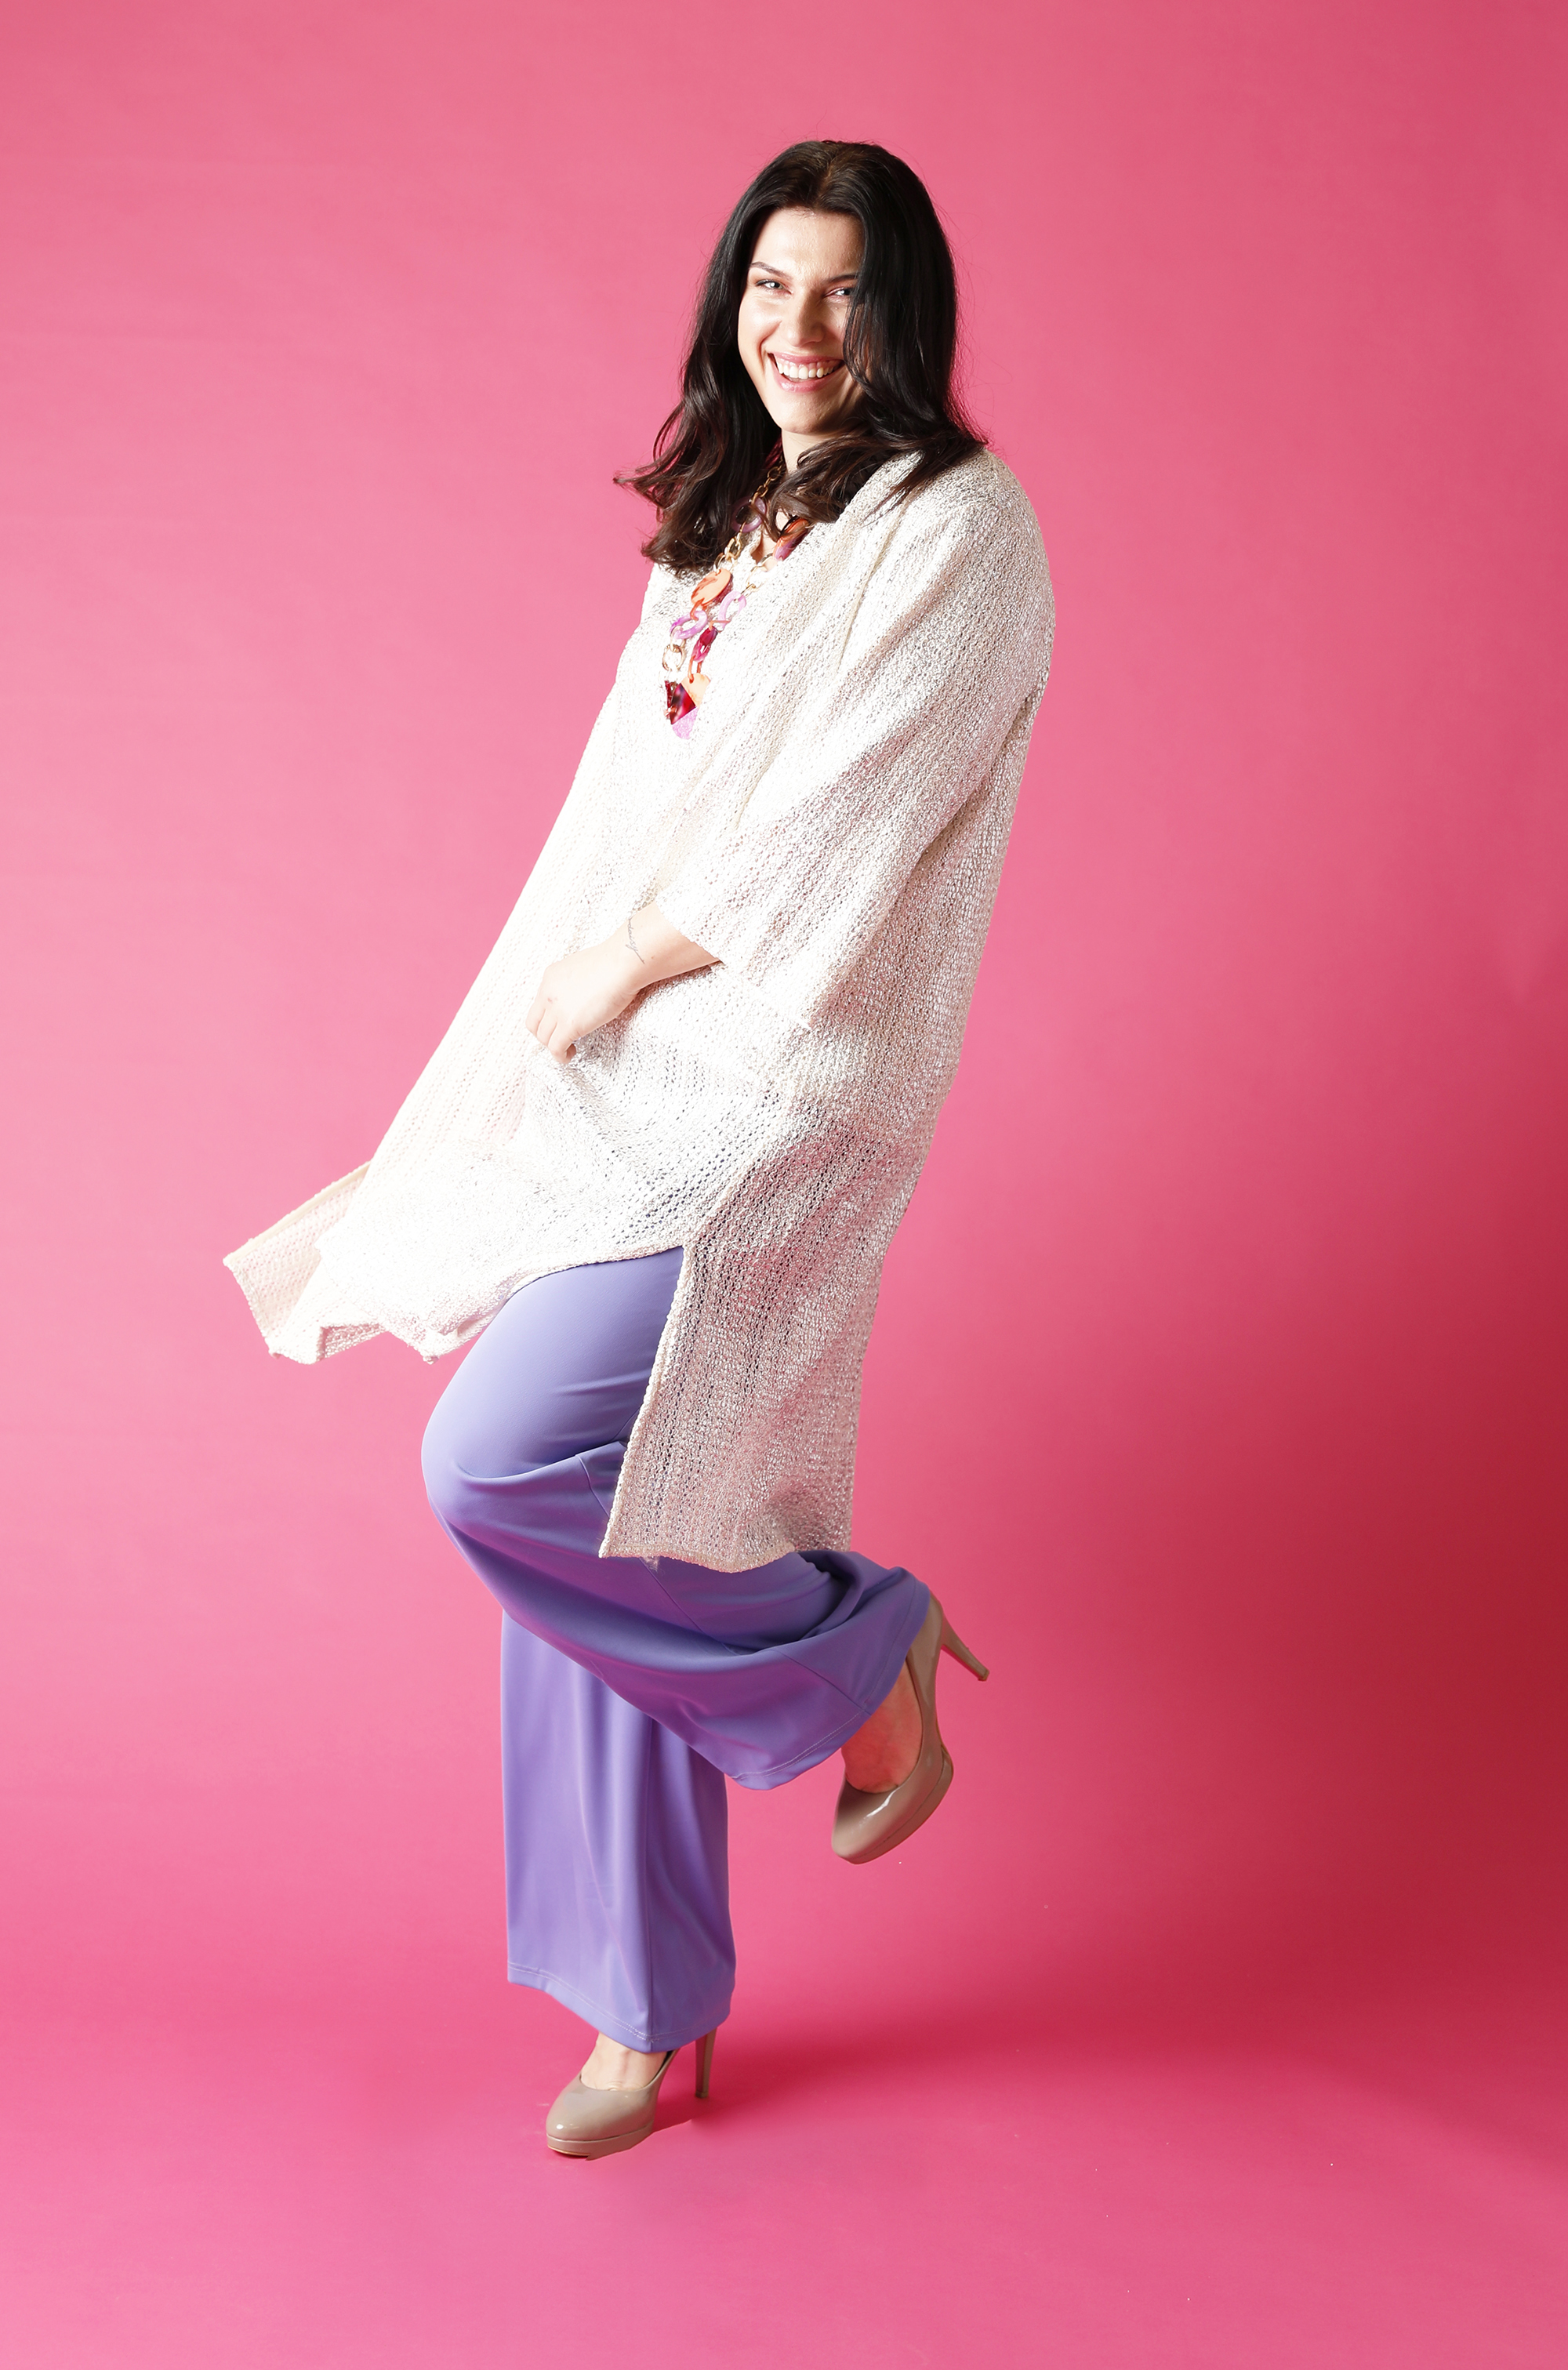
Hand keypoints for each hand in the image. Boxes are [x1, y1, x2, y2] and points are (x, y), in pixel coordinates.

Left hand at [526, 938, 644, 1063]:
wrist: (622, 964)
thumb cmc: (614, 962)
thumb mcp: (583, 966)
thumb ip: (575, 982)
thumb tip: (582, 993)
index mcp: (551, 977)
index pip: (538, 1004)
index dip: (547, 1019)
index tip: (558, 1024)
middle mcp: (548, 993)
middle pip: (534, 1024)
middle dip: (545, 1035)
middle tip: (560, 1039)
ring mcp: (557, 1010)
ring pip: (544, 1038)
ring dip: (554, 1047)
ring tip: (569, 1049)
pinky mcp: (569, 1025)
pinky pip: (556, 1048)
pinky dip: (560, 1056)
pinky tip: (569, 1056)